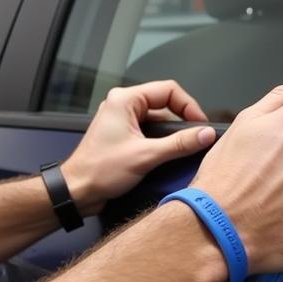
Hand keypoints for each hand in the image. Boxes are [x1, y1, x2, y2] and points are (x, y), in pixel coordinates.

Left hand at [62, 80, 216, 213]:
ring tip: (185, 148)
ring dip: (172, 133)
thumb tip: (206, 134)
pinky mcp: (123, 135)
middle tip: (197, 137)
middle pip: (164, 103)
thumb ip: (179, 144)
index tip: (201, 125)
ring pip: (158, 119)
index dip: (189, 106)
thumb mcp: (146, 156)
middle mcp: (122, 105)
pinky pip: (150, 131)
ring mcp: (122, 120)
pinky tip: (170, 154)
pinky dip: (162, 141)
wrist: (77, 191)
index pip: (168, 90)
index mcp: (125, 100)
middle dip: (182, 120)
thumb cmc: (100, 170)